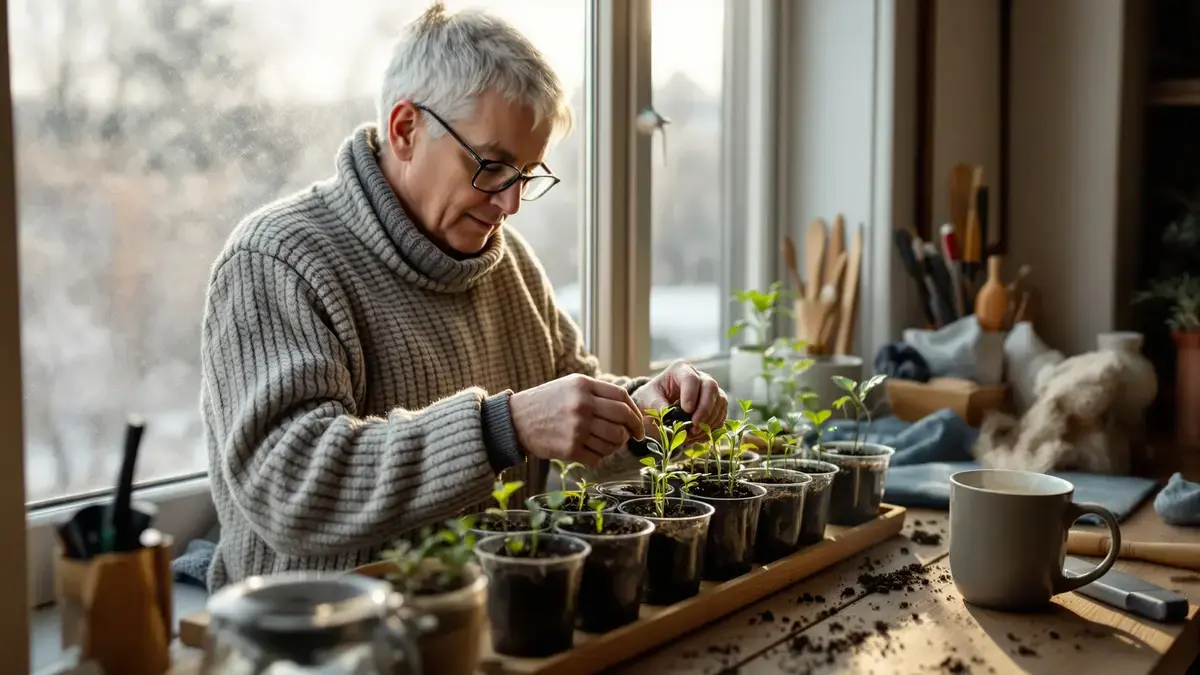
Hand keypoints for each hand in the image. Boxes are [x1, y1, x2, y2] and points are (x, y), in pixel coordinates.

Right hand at [509, 374, 645, 466]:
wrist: (514, 421)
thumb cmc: (546, 403)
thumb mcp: (570, 385)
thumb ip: (597, 392)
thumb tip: (628, 410)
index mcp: (584, 385)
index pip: (622, 398)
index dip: (635, 413)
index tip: (638, 424)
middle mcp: (582, 405)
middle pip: (623, 420)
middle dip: (633, 431)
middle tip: (633, 438)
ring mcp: (576, 427)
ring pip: (614, 441)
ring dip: (615, 446)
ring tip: (607, 445)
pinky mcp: (570, 448)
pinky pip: (598, 457)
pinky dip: (600, 458)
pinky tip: (592, 453)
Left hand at [633, 360, 727, 437]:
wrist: (657, 404)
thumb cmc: (651, 397)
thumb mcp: (647, 399)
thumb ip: (655, 404)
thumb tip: (666, 413)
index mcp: (681, 369)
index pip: (691, 378)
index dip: (691, 394)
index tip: (686, 410)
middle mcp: (699, 376)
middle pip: (711, 387)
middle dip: (704, 409)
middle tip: (694, 426)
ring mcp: (710, 390)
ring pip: (720, 401)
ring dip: (709, 421)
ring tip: (693, 434)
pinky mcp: (716, 404)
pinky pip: (722, 414)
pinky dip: (713, 428)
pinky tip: (698, 436)